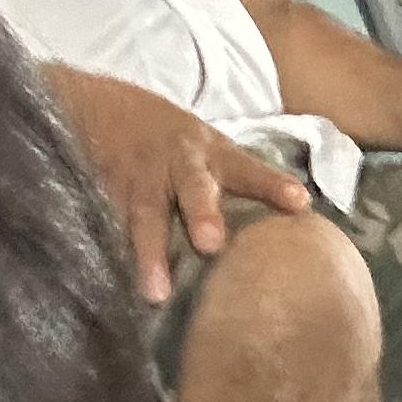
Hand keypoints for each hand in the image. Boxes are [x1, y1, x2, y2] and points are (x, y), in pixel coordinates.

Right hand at [50, 67, 311, 298]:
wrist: (101, 108)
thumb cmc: (175, 148)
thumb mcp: (210, 151)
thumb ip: (244, 184)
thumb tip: (300, 220)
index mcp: (210, 154)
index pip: (247, 169)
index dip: (272, 185)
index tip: (299, 202)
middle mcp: (176, 164)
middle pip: (192, 187)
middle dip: (202, 213)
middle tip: (211, 243)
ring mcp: (137, 179)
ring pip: (144, 215)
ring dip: (150, 254)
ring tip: (156, 292)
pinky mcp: (103, 194)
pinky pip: (107, 225)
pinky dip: (109, 253)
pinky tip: (113, 285)